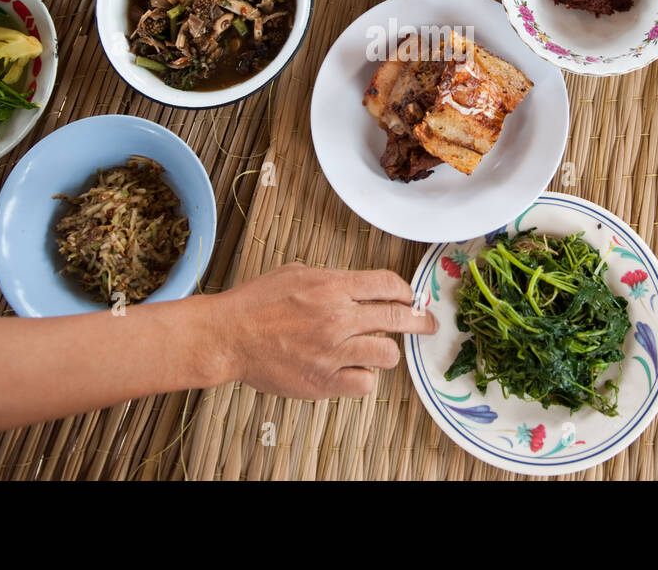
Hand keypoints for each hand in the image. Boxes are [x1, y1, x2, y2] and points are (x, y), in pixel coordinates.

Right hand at [211, 263, 437, 399]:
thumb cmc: (257, 303)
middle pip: (398, 318)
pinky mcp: (324, 381)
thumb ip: (332, 279)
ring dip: (387, 351)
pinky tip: (353, 370)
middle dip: (421, 321)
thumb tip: (358, 285)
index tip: (411, 298)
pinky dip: (364, 377)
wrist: (229, 336)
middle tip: (428, 325)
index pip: (389, 284)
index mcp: (332, 286)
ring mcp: (333, 352)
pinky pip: (366, 383)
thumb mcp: (297, 273)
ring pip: (388, 354)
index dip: (406, 292)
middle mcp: (338, 318)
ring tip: (376, 350)